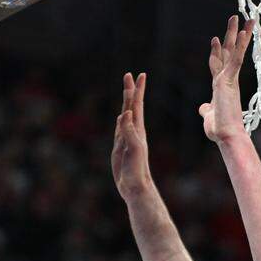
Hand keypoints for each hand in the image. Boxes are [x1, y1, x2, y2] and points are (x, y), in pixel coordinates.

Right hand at [111, 72, 150, 198]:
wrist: (135, 186)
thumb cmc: (136, 169)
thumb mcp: (133, 149)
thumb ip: (129, 131)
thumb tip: (125, 113)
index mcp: (137, 129)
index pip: (137, 105)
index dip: (137, 90)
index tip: (140, 75)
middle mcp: (133, 131)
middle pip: (131, 106)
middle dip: (130, 90)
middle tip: (129, 75)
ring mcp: (126, 138)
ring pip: (126, 115)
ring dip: (126, 102)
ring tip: (127, 91)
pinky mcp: (120, 147)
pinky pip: (120, 128)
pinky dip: (120, 119)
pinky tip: (120, 116)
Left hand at [199, 15, 253, 143]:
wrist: (227, 136)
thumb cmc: (220, 129)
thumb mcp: (208, 116)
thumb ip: (206, 109)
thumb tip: (203, 108)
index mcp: (222, 86)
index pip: (219, 64)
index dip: (217, 51)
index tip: (216, 39)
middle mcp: (228, 79)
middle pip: (230, 52)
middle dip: (232, 35)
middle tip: (235, 18)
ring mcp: (230, 79)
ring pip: (235, 51)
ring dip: (238, 34)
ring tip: (243, 17)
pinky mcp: (230, 80)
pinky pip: (237, 59)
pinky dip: (240, 45)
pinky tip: (244, 32)